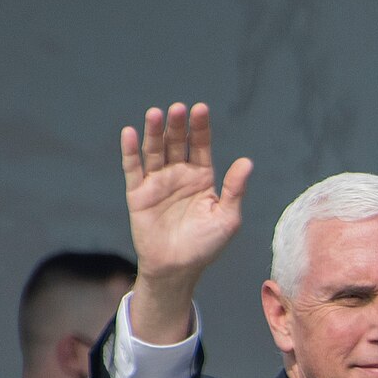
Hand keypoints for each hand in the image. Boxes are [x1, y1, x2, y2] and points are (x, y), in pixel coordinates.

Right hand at [121, 102, 252, 342]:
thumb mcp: (227, 218)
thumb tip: (247, 162)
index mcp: (202, 178)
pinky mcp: (138, 193)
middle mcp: (179, 175)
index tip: (201, 109)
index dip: (200, 128)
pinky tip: (131, 133)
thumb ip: (235, 189)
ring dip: (154, 132)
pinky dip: (131, 151)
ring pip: (155, 151)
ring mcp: (158, 182)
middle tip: (178, 109)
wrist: (177, 268)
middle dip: (177, 126)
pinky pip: (133, 168)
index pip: (200, 146)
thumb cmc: (206, 245)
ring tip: (156, 113)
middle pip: (177, 143)